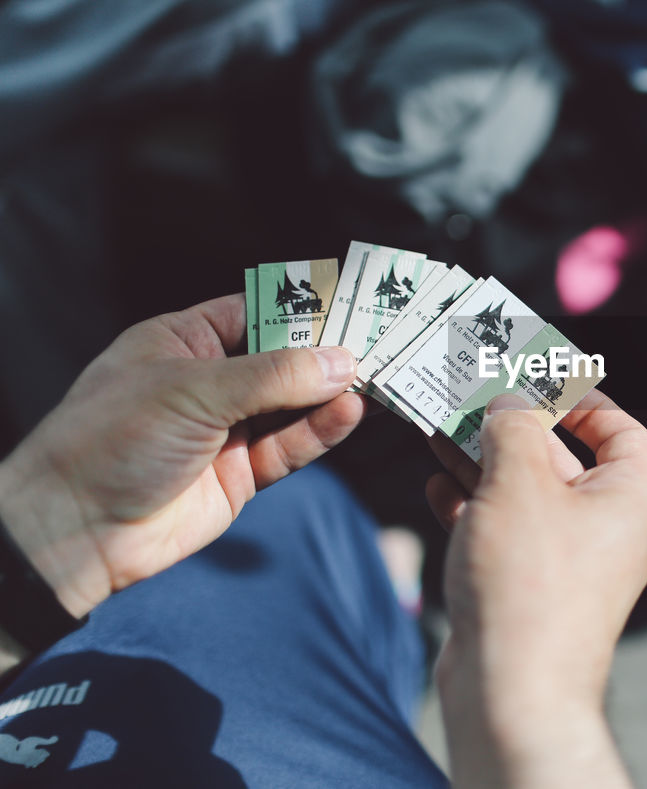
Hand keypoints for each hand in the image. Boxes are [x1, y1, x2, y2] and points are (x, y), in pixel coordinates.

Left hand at [0, 294, 364, 620]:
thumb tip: (342, 362)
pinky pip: (293, 446)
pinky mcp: (243, 473)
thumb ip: (273, 376)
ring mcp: (229, 428)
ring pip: (297, 404)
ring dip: (335, 394)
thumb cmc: (109, 440)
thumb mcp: (193, 391)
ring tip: (379, 380)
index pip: (259, 312)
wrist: (73, 532)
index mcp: (186, 341)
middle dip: (331, 353)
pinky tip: (350, 413)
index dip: (306, 308)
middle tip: (384, 343)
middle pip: (286, 360)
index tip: (357, 303)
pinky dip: (323, 431)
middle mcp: (212, 381)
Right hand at [426, 390, 646, 788]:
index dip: (582, 398)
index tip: (539, 379)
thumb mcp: (519, 482)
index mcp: (629, 498)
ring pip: (524, 492)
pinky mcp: (528, 586)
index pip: (621, 430)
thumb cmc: (530, 584)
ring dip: (482, 459)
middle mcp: (605, 528)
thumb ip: (513, 428)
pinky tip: (438, 484)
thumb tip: (509, 403)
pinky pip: (504, 530)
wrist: (511, 692)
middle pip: (562, 457)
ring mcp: (566, 560)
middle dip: (512, 425)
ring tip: (438, 426)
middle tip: (469, 392)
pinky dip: (472, 505)